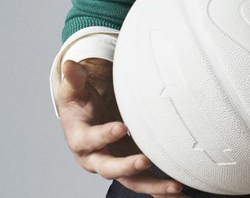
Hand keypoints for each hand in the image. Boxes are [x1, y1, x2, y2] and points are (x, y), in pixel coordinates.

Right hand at [57, 58, 187, 196]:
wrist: (86, 116)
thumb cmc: (81, 102)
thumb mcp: (74, 89)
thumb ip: (74, 78)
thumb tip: (69, 65)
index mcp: (80, 139)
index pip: (90, 140)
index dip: (104, 135)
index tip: (122, 127)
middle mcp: (96, 157)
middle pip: (110, 168)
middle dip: (127, 167)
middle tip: (145, 161)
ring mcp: (115, 164)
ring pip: (132, 181)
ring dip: (153, 186)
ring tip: (174, 187)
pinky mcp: (131, 166)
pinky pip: (146, 182)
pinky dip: (161, 191)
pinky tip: (179, 194)